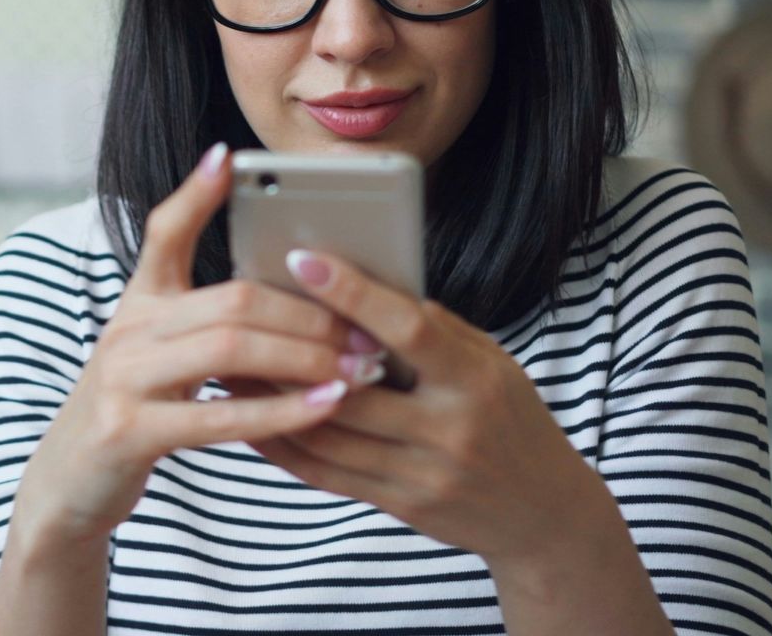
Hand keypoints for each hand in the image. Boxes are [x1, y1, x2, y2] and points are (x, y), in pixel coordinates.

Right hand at [7, 145, 392, 548]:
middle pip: (231, 299)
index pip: (163, 232)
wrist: (66, 483)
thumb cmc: (130, 414)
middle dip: (308, 314)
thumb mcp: (152, 354)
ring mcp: (122, 379)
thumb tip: (284, 297)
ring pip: (229, 348)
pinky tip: (325, 408)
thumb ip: (203, 323)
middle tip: (366, 334)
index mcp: (137, 305)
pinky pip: (218, 415)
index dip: (196, 193)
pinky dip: (281, 411)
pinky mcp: (128, 431)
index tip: (230, 157)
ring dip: (306, 358)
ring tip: (358, 370)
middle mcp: (126, 331)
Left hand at [227, 250, 612, 563]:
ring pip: (325, 432)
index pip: (408, 329)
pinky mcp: (399, 504)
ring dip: (267, 399)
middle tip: (235, 315)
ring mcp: (423, 473)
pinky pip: (323, 472)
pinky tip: (248, 416)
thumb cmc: (510, 419)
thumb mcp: (491, 363)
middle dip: (286, 353)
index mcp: (475, 380)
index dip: (353, 293)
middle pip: (350, 387)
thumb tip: (360, 286)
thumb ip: (432, 330)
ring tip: (227, 363)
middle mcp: (450, 430)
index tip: (301, 258)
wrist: (543, 513)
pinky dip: (279, 443)